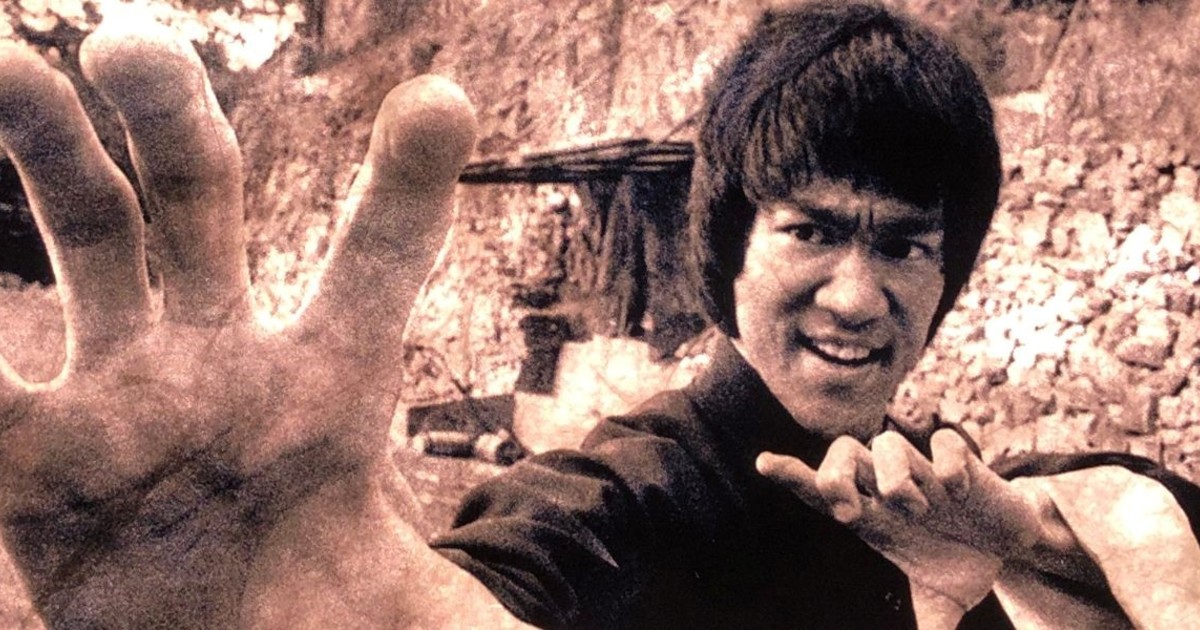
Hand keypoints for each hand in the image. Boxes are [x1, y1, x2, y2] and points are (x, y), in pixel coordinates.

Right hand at [0, 19, 475, 627]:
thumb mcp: (417, 621)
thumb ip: (464, 619)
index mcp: (329, 385)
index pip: (375, 268)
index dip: (406, 191)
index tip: (439, 105)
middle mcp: (220, 363)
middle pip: (196, 205)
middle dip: (168, 117)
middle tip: (129, 46)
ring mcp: (120, 398)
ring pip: (86, 238)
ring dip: (43, 142)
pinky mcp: (34, 469)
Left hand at [757, 429, 1051, 627]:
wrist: (1010, 543)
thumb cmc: (960, 564)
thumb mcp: (940, 601)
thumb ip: (927, 627)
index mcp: (875, 517)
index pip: (822, 490)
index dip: (792, 475)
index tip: (764, 464)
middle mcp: (891, 487)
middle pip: (842, 452)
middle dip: (836, 475)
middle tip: (851, 512)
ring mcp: (923, 470)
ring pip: (887, 445)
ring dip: (900, 480)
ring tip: (925, 509)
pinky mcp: (959, 460)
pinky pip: (944, 443)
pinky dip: (949, 467)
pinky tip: (961, 492)